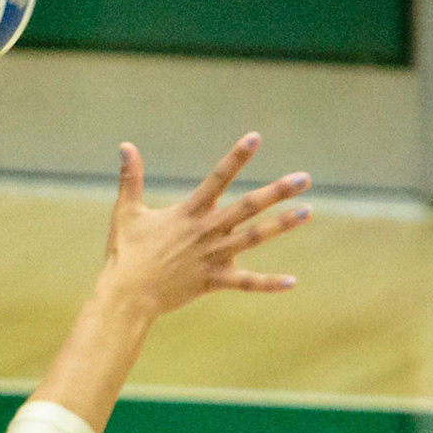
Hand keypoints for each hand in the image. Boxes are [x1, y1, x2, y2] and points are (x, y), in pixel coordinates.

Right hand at [99, 133, 310, 317]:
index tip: (255, 138)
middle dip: (277, 191)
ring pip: (254, 237)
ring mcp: (213, 256)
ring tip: (307, 212)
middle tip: (304, 179)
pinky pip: (246, 283)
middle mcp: (206, 231)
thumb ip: (130, 178)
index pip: (217, 178)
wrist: (127, 294)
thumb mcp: (126, 212)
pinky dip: (268, 283)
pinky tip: (292, 282)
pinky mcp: (213, 280)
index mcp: (189, 212)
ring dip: (282, 225)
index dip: (237, 157)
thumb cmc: (125, 253)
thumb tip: (125, 146)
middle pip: (247, 207)